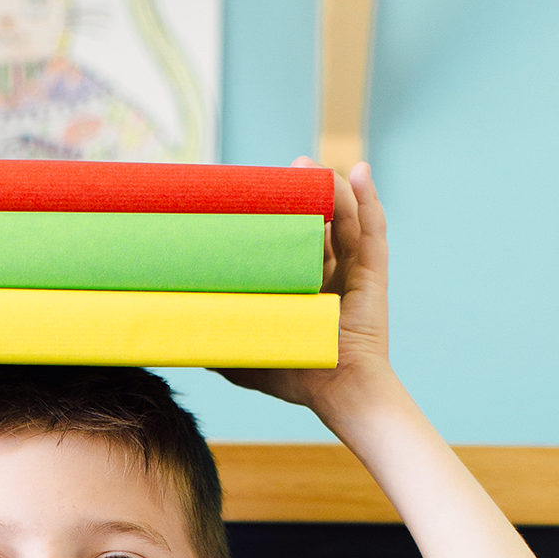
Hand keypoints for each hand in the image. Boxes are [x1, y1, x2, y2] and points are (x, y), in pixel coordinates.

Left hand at [216, 159, 390, 428]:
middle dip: (306, 192)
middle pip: (321, 221)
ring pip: (345, 218)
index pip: (292, 241)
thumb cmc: (297, 375)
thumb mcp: (250, 358)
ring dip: (332, 187)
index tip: (260, 194)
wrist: (338, 391)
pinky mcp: (374, 273)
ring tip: (313, 167)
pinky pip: (373, 230)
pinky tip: (358, 173)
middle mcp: (332, 274)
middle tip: (288, 171)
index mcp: (306, 287)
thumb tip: (184, 341)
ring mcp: (355, 271)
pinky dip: (368, 200)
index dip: (280, 215)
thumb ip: (223, 345)